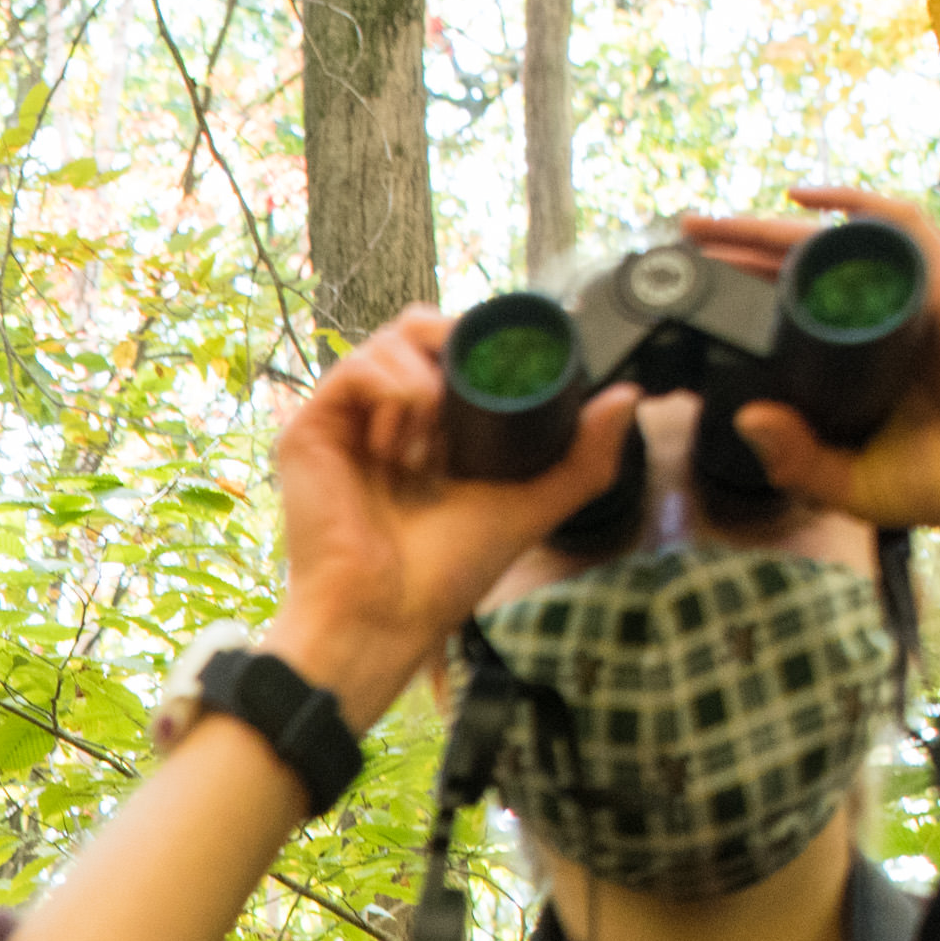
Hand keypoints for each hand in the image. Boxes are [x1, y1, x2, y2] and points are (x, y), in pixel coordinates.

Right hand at [262, 308, 642, 724]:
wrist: (388, 613)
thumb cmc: (446, 574)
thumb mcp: (530, 504)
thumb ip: (582, 457)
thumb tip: (629, 396)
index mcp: (424, 427)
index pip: (449, 348)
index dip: (480, 344)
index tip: (510, 370)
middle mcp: (381, 416)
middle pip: (419, 328)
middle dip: (456, 347)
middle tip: (472, 403)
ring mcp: (344, 421)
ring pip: (390, 338)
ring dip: (426, 379)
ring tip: (430, 447)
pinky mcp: (309, 429)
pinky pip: (356, 365)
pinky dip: (394, 388)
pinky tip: (405, 441)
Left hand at [703, 187, 939, 553]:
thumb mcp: (857, 483)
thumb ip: (798, 458)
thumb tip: (742, 415)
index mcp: (870, 362)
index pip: (797, 315)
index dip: (745, 299)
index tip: (691, 298)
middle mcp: (890, 321)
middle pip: (805, 271)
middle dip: (740, 252)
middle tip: (682, 241)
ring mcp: (917, 298)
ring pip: (836, 243)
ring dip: (771, 226)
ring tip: (709, 224)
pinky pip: (896, 225)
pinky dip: (852, 203)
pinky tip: (801, 196)